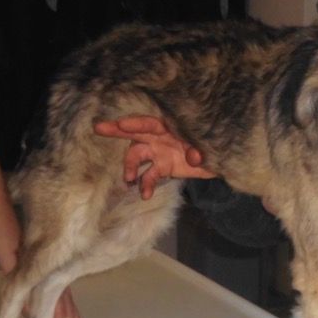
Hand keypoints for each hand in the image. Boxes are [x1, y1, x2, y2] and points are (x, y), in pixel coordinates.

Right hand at [94, 116, 217, 198]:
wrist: (219, 160)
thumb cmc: (211, 144)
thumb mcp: (207, 144)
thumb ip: (199, 149)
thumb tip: (193, 157)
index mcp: (169, 126)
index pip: (151, 123)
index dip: (137, 124)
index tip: (122, 125)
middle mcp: (159, 137)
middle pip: (136, 133)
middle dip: (117, 130)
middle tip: (99, 128)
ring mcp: (158, 152)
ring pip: (137, 156)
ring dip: (130, 167)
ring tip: (129, 179)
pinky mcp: (161, 168)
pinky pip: (149, 176)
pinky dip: (145, 185)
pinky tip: (145, 195)